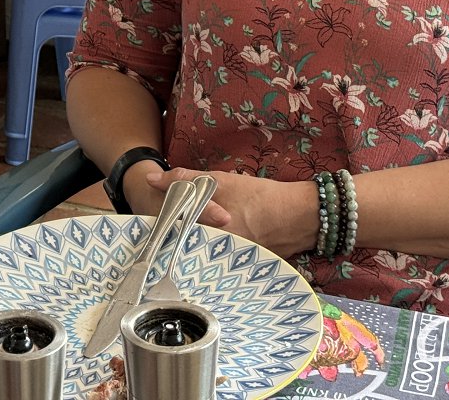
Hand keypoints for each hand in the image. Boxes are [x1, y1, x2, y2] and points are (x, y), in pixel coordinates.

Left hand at [149, 166, 315, 257]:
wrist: (297, 217)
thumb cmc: (258, 197)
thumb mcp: (220, 181)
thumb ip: (183, 179)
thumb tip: (151, 178)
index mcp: (206, 231)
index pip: (168, 234)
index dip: (159, 225)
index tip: (152, 218)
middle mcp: (214, 253)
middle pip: (180, 247)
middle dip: (172, 236)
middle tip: (167, 225)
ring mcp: (225, 264)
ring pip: (196, 254)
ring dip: (189, 244)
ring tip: (184, 235)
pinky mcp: (236, 269)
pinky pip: (213, 261)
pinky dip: (208, 251)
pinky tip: (208, 243)